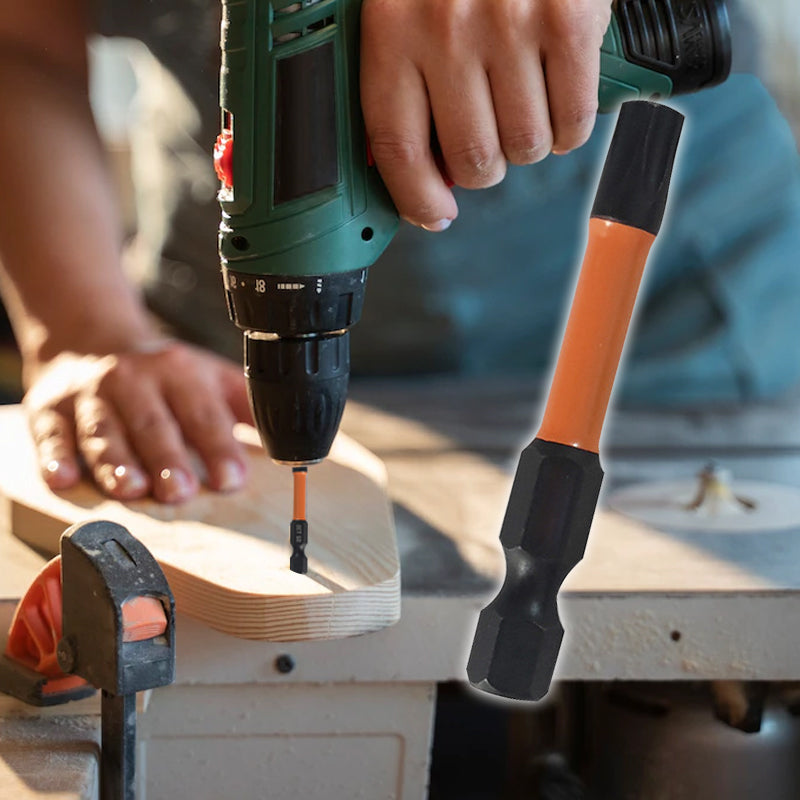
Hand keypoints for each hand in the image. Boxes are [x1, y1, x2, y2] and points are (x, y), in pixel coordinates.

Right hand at [23, 342, 252, 503]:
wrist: (89, 336)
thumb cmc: (161, 370)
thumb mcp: (209, 378)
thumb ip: (246, 408)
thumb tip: (290, 440)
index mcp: (180, 373)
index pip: (203, 413)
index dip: (218, 446)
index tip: (231, 478)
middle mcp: (134, 380)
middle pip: (153, 423)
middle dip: (168, 458)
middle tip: (181, 491)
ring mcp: (91, 394)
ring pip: (105, 430)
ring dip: (117, 461)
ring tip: (131, 489)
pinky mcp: (50, 408)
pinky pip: (52, 433)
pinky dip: (55, 456)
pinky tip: (63, 478)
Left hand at [361, 0, 611, 229]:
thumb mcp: (407, 6)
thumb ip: (405, 80)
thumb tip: (421, 167)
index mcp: (393, 27)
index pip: (398, 146)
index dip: (417, 198)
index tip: (434, 214)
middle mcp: (447, 29)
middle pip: (471, 159)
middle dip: (484, 167)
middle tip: (489, 142)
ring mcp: (511, 25)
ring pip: (523, 148)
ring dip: (526, 145)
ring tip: (524, 108)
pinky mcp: (570, 22)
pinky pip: (571, 122)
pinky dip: (568, 129)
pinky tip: (558, 100)